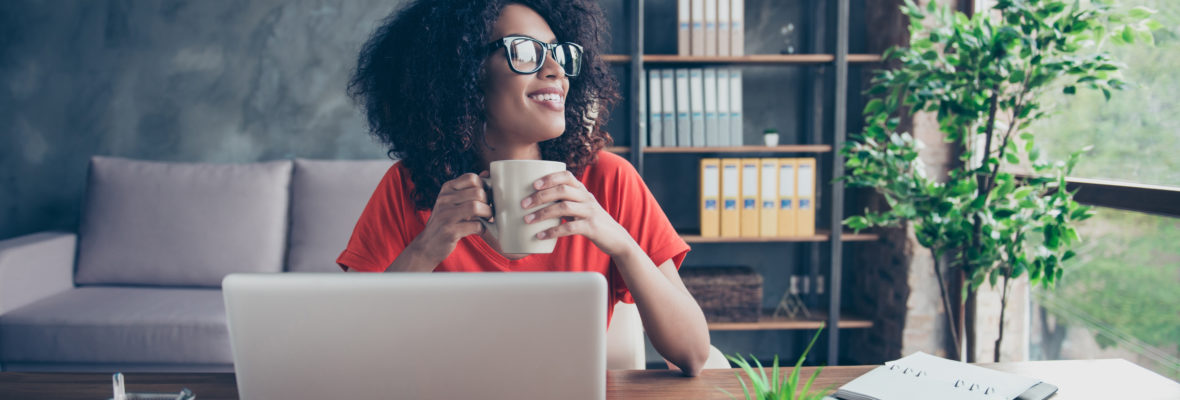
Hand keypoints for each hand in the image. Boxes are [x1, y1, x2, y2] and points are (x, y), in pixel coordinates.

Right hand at [411, 172, 492, 263]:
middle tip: (488, 210)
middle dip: (488, 202)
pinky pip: (475, 225)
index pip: (471, 178)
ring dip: (487, 214)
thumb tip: (486, 173)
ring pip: (476, 207)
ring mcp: (445, 215)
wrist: (427, 245)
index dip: (484, 186)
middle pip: (477, 192)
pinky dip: (482, 228)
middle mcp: (444, 199)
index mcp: (447, 189)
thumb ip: (468, 189)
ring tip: (487, 219)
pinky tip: (479, 230)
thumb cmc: (445, 221)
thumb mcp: (453, 202)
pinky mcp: (449, 231)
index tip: (485, 197)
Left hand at [521, 170, 635, 256]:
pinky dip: (553, 231)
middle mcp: (587, 198)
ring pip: (564, 207)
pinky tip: (541, 236)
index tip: (533, 184)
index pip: (567, 176)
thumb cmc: (591, 222)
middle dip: (541, 196)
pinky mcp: (591, 228)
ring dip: (543, 213)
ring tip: (527, 220)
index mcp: (582, 191)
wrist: (616, 238)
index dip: (550, 177)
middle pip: (562, 190)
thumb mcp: (581, 208)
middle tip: (523, 204)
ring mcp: (590, 212)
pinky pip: (570, 228)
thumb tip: (535, 202)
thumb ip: (564, 202)